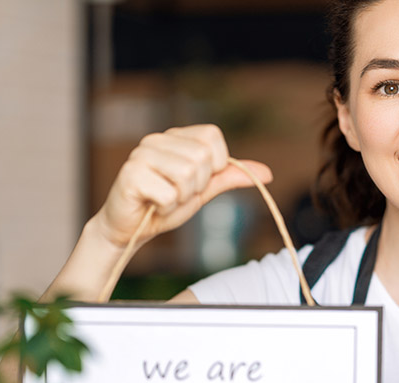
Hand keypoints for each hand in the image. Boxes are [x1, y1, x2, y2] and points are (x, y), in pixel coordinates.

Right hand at [95, 124, 272, 247]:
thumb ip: (229, 177)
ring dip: (181, 198)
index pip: (212, 136)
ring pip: (187, 174)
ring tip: (164, 200)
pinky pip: (168, 193)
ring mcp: (141, 154)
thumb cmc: (165, 207)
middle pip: (201, 157)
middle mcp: (156, 140)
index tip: (197, 181)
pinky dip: (166, 207)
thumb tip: (267, 173)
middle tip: (177, 194)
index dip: (214, 164)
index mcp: (175, 138)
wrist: (130, 231)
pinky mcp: (131, 174)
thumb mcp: (203, 191)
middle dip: (197, 186)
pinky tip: (152, 205)